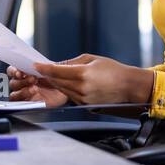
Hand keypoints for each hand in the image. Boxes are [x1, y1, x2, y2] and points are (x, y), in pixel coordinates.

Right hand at [7, 67, 67, 107]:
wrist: (64, 88)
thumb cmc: (56, 77)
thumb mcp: (52, 68)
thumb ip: (44, 66)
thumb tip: (36, 64)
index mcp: (24, 72)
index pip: (12, 71)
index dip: (13, 72)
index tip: (19, 73)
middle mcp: (22, 83)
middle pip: (13, 83)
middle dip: (22, 81)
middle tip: (33, 79)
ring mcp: (25, 94)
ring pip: (14, 95)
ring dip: (23, 92)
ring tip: (35, 89)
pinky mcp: (29, 103)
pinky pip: (21, 104)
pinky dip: (26, 101)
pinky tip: (35, 97)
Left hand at [30, 54, 154, 106]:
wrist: (128, 86)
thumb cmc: (113, 70)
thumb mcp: (92, 59)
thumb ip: (73, 62)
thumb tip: (57, 64)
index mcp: (84, 74)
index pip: (57, 71)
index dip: (44, 68)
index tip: (36, 65)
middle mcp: (82, 88)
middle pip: (57, 82)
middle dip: (47, 76)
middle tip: (38, 70)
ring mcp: (84, 98)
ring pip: (62, 90)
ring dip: (54, 83)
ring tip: (48, 76)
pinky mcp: (85, 105)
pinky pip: (70, 96)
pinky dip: (64, 89)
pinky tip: (62, 84)